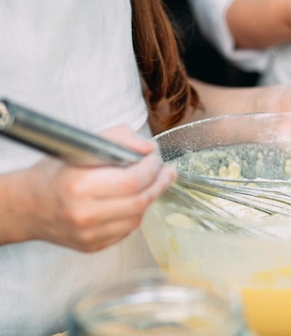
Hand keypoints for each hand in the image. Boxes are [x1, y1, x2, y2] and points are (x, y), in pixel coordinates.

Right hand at [8, 125, 175, 251]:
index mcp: (79, 185)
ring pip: (137, 217)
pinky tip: (131, 201)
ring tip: (151, 184)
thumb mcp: (83, 146)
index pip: (133, 180)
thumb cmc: (57, 173)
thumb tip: (148, 148)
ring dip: (149, 198)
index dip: (152, 167)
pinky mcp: (93, 246)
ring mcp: (89, 234)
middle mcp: (84, 213)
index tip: (156, 158)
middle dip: (159, 183)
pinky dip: (135, 214)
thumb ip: (119, 139)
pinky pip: (127, 230)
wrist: (28, 206)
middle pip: (140, 201)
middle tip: (167, 172)